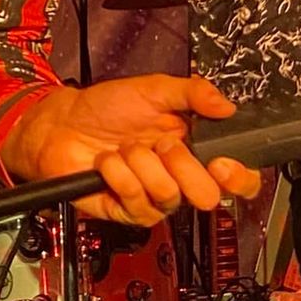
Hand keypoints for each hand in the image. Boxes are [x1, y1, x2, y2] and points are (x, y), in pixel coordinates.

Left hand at [1, 75, 260, 225]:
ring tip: (126, 148)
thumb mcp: (154, 89)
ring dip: (143, 165)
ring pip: (169, 197)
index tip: (221, 163)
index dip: (238, 179)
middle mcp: (180, 177)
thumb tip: (228, 106)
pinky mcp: (127, 211)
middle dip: (184, 166)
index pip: (236, 178)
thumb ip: (194, 93)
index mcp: (196, 149)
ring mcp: (154, 197)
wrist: (63, 125)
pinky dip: (119, 175)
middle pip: (208, 196)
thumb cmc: (107, 106)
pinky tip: (108, 162)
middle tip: (163, 144)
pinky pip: (137, 203)